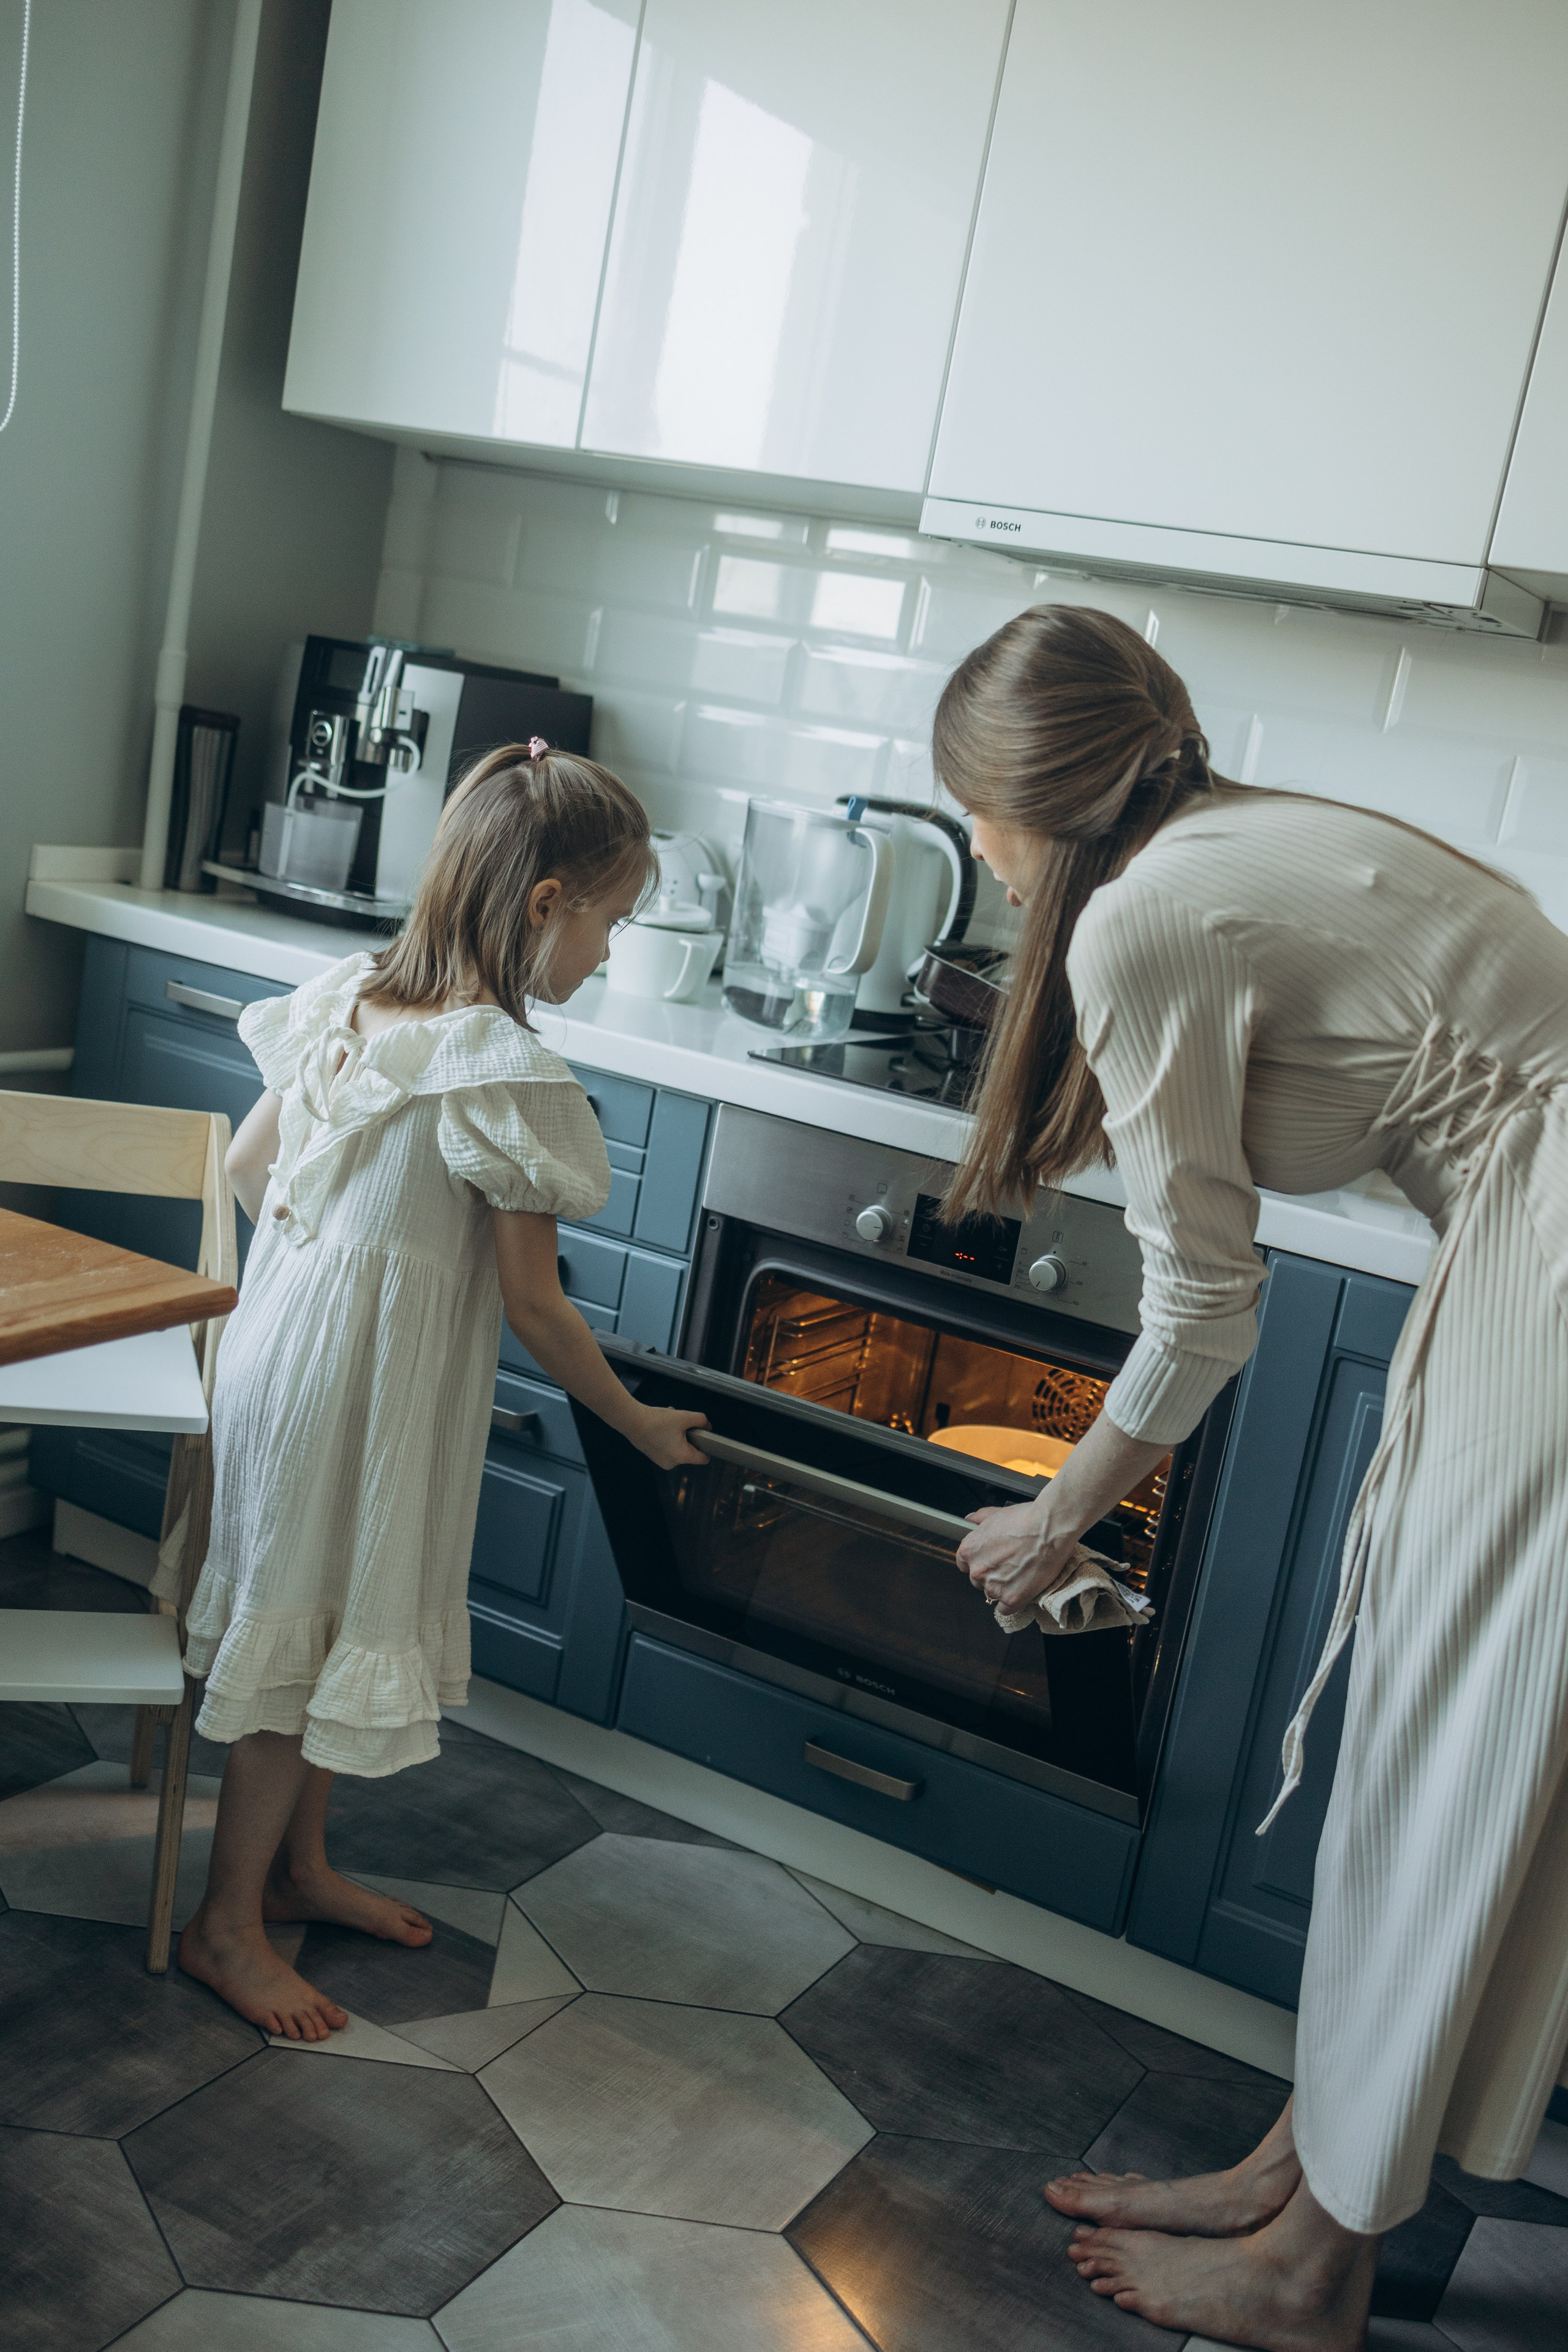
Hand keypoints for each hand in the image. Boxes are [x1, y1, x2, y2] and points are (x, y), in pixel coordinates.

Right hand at [629, 1406, 709, 1469]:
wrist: (632, 1421)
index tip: (705, 1438)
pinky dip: (668, 1436)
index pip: (704, 1459)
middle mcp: (671, 1463)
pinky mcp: (653, 1455)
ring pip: (677, 1446)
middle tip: (681, 1424)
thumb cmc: (655, 1421)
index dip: (707, 1447)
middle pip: (689, 1450)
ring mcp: (661, 1460)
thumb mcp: (684, 1416)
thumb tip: (707, 1425)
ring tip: (670, 1422)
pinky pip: (667, 1446)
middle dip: (688, 1435)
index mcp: (681, 1457)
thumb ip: (700, 1420)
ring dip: (677, 1434)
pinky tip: (662, 1425)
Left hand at [956, 1501, 1079, 1615]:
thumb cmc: (1027, 1520)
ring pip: (992, 1594)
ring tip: (1020, 1573)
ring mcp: (994, 1586)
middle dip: (990, 1574)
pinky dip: (1012, 1602)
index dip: (978, 1561)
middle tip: (1009, 1565)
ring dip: (1002, 1588)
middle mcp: (977, 1570)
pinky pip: (1005, 1609)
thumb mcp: (996, 1513)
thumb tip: (971, 1520)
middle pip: (977, 1580)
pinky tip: (1021, 1591)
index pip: (963, 1564)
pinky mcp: (1012, 1599)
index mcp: (970, 1550)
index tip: (989, 1560)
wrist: (1050, 1529)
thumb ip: (979, 1518)